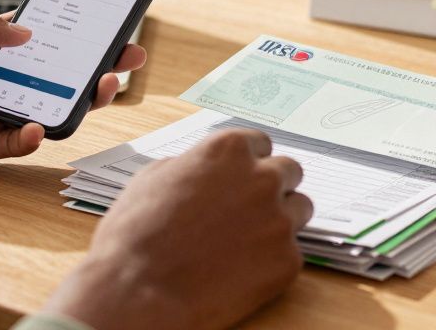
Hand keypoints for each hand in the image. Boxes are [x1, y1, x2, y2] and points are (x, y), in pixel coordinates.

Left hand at [0, 6, 144, 175]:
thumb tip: (27, 31)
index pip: (41, 38)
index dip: (74, 32)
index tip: (107, 24)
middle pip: (56, 74)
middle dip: (94, 66)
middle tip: (127, 59)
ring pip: (46, 107)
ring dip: (77, 101)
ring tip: (102, 89)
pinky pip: (16, 142)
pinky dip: (32, 136)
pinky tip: (38, 126)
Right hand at [43, 130, 312, 329]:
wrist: (139, 291)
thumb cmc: (136, 235)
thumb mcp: (153, 178)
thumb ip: (191, 166)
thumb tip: (202, 171)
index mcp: (228, 151)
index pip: (261, 143)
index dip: (250, 161)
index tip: (244, 175)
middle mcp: (261, 178)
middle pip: (289, 171)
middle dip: (273, 186)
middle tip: (249, 208)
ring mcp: (278, 220)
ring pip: (300, 209)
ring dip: (280, 219)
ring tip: (247, 240)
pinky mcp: (287, 261)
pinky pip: (291, 253)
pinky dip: (272, 260)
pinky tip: (240, 270)